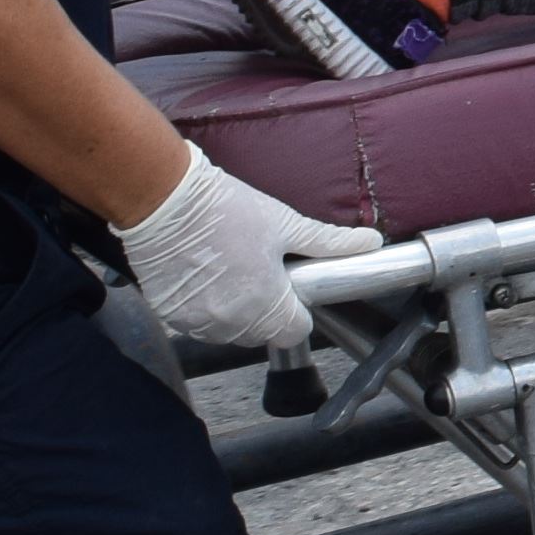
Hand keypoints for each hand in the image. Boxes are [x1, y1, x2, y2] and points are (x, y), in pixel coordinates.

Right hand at [121, 144, 378, 357]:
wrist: (163, 201)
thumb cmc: (224, 209)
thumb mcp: (285, 224)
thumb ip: (329, 242)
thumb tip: (371, 243)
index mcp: (266, 302)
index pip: (294, 332)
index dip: (297, 311)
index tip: (291, 289)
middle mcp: (231, 320)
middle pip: (262, 334)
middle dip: (267, 310)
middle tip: (259, 271)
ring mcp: (197, 321)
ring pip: (229, 332)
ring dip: (235, 312)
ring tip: (231, 270)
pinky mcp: (170, 314)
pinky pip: (198, 324)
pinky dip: (205, 308)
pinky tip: (206, 275)